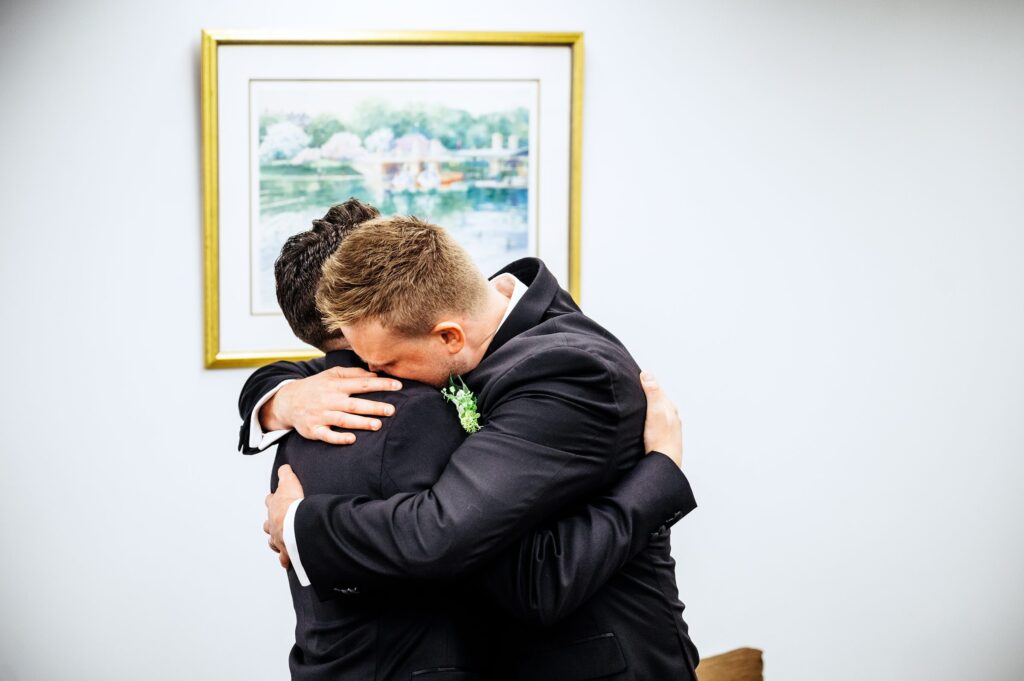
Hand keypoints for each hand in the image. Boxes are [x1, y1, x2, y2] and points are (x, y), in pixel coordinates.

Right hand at [261, 366, 402, 444]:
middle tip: (392, 410)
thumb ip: (353, 374)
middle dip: (373, 407)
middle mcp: (329, 400)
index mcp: (335, 385)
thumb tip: (375, 374)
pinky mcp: (313, 430)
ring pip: (343, 420)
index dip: (380, 384)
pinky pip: (326, 435)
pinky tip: (352, 439)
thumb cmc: (316, 387)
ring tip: (377, 425)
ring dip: (360, 423)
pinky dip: (338, 438)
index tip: (398, 385)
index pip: (361, 383)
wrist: (287, 401)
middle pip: (354, 404)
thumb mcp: (332, 374)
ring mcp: (320, 415)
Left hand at [264, 465, 304, 569]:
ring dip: (276, 541)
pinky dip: (285, 558)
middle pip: (267, 523)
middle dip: (272, 523)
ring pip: (272, 541)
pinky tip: (287, 561)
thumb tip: (283, 467)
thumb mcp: (288, 482)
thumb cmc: (292, 504)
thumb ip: (285, 473)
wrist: (296, 523)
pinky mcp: (286, 550)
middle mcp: (273, 523)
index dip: (273, 500)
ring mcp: (278, 537)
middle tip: (278, 522)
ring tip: (281, 542)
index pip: (270, 500)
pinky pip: (284, 556)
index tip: (275, 499)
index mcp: (275, 506)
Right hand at [640, 371, 682, 467]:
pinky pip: (655, 423)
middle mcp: (671, 416)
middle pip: (657, 400)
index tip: (634, 377)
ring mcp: (668, 428)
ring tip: (635, 406)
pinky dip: (648, 419)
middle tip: (632, 389)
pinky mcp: (662, 438)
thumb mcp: (655, 411)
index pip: (657, 389)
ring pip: (656, 413)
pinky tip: (641, 424)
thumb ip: (653, 392)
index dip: (645, 382)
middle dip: (647, 394)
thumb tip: (647, 373)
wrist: (664, 463)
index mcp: (670, 408)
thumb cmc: (660, 439)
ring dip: (647, 408)